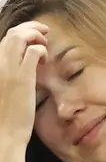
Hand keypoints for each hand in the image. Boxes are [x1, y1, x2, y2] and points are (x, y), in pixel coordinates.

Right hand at [0, 20, 47, 145]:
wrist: (2, 133)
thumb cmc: (3, 116)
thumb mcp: (2, 90)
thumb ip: (8, 75)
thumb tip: (23, 67)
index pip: (4, 40)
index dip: (20, 34)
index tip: (33, 39)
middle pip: (12, 34)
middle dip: (30, 28)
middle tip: (44, 33)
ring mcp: (8, 69)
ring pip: (20, 37)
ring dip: (36, 35)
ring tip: (45, 43)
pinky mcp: (22, 77)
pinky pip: (34, 51)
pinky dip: (41, 50)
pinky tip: (45, 60)